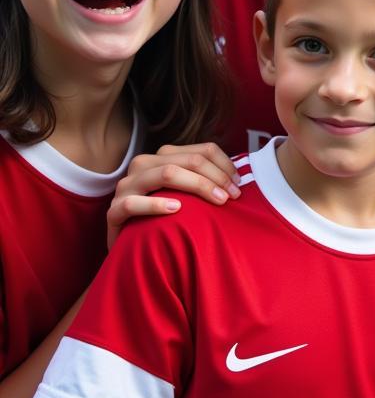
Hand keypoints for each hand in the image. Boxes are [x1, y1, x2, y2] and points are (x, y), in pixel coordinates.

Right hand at [107, 142, 240, 248]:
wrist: (129, 247)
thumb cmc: (165, 219)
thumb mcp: (185, 194)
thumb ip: (204, 181)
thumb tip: (239, 178)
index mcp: (163, 157)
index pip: (202, 150)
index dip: (225, 164)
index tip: (239, 184)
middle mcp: (143, 165)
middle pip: (186, 160)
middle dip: (215, 176)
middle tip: (232, 196)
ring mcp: (126, 186)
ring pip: (164, 173)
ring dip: (196, 185)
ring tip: (217, 201)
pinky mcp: (112, 211)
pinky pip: (132, 202)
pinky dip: (156, 204)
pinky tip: (176, 209)